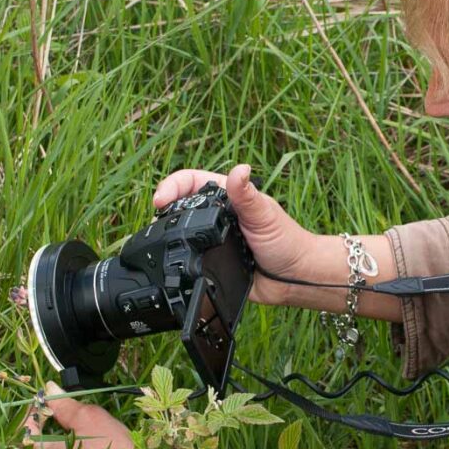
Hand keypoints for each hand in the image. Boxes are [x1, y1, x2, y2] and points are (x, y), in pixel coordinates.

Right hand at [152, 163, 320, 305]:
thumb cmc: (286, 241)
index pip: (192, 182)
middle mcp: (217, 216)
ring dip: (167, 231)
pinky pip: (188, 257)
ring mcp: (212, 238)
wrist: (292, 279)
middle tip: (156, 217)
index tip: (161, 200)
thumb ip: (247, 195)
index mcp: (228, 197)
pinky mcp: (210, 262)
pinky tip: (171, 259)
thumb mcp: (264, 216)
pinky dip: (178, 256)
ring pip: (180, 231)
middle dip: (164, 208)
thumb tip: (240, 169)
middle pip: (180, 205)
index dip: (172, 186)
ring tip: (158, 236)